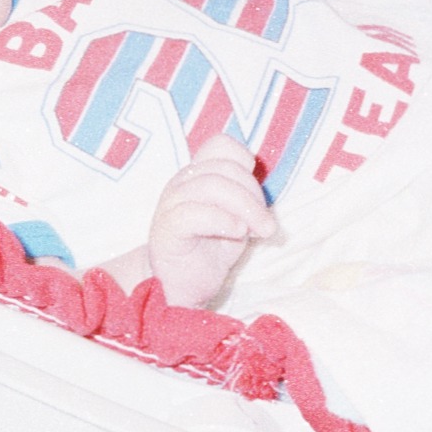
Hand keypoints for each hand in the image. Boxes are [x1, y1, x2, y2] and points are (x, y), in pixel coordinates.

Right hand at [146, 134, 277, 306]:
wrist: (183, 287)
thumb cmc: (211, 250)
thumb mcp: (237, 217)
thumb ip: (246, 199)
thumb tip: (265, 194)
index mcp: (198, 175)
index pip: (219, 144)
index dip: (243, 160)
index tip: (256, 191)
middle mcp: (182, 183)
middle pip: (223, 168)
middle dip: (253, 194)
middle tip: (265, 224)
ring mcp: (171, 204)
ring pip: (210, 185)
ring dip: (244, 207)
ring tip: (257, 231)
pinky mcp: (166, 229)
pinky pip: (193, 213)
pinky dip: (222, 220)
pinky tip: (237, 233)